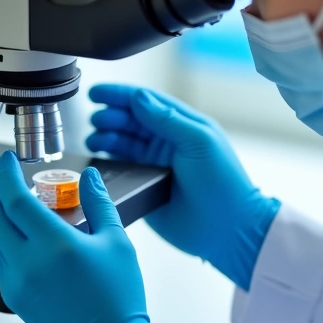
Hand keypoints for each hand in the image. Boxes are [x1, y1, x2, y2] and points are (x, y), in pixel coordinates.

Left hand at [0, 151, 170, 322]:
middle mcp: (29, 263)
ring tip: (24, 210)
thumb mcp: (116, 242)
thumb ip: (99, 203)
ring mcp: (17, 282)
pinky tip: (22, 238)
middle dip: (3, 192)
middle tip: (18, 183)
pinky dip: (2, 240)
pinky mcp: (14, 297)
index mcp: (55, 245)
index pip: (15, 198)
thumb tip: (90, 177)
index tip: (8, 160)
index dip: (7, 174)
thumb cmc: (118, 299)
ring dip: (0, 216)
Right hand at [87, 85, 280, 290]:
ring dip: (105, 138)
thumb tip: (139, 97)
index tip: (96, 93)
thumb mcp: (199, 142)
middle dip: (110, 117)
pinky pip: (119, 170)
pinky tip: (96, 159)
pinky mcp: (145, 187)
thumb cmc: (224, 183)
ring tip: (94, 139)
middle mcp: (166, 143)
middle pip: (130, 122)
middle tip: (95, 120)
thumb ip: (168, 119)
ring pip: (121, 144)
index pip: (146, 102)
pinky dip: (105, 163)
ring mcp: (154, 165)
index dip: (120, 95)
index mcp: (182, 126)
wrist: (228, 230)